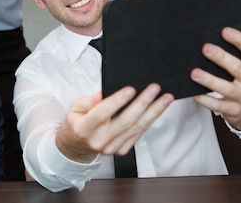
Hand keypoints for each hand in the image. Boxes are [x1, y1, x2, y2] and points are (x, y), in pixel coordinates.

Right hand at [55, 84, 173, 162]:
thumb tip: (102, 95)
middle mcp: (99, 141)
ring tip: (165, 98)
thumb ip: (88, 101)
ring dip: (153, 112)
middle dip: (142, 103)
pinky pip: (139, 134)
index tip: (130, 89)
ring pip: (136, 128)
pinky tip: (158, 109)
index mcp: (84, 128)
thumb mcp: (75, 107)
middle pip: (125, 121)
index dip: (117, 101)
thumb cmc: (77, 122)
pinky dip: (150, 120)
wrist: (76, 146)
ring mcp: (112, 148)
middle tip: (154, 89)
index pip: (102, 113)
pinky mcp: (121, 151)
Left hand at [192, 27, 240, 130]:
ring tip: (194, 72)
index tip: (224, 31)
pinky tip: (194, 92)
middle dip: (221, 58)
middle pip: (237, 69)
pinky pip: (217, 105)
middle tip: (205, 48)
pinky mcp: (234, 110)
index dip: (239, 40)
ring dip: (209, 80)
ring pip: (226, 88)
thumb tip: (239, 30)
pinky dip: (204, 99)